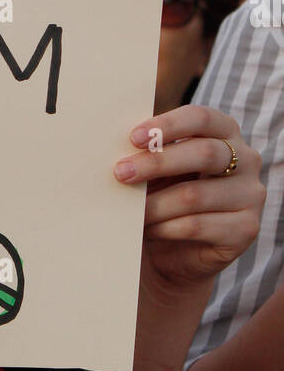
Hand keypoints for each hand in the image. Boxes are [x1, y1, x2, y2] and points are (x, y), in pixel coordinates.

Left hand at [113, 105, 263, 294]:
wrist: (176, 253)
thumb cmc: (165, 198)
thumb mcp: (158, 171)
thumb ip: (150, 153)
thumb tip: (118, 144)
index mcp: (225, 133)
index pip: (201, 118)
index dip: (167, 126)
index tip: (133, 138)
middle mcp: (247, 160)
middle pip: (204, 153)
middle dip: (157, 162)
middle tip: (121, 173)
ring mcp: (251, 195)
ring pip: (194, 194)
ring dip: (154, 204)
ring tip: (130, 212)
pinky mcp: (246, 229)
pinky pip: (196, 225)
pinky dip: (164, 228)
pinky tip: (148, 230)